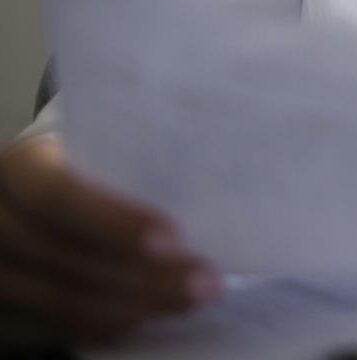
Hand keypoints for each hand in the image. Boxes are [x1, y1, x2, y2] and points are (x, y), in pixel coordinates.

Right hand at [0, 136, 221, 349]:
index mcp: (16, 165)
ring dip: (127, 309)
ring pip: (52, 304)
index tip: (174, 239)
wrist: (27, 194)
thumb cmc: (81, 160)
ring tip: (186, 302)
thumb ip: (131, 162)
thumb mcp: (96, 145)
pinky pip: (37, 333)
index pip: (56, 196)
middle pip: (61, 259)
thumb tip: (215, 191)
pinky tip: (140, 322)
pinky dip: (94, 329)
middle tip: (205, 284)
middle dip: (140, 277)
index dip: (113, 222)